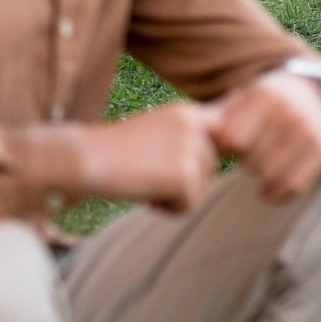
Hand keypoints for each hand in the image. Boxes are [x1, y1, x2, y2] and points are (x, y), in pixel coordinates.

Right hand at [77, 102, 221, 212]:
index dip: (231, 139)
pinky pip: (189, 205)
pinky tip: (145, 195)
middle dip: (186, 180)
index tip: (238, 143)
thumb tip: (218, 154)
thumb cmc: (111, 152)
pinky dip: (168, 209)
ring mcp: (188, 149)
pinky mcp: (183, 175)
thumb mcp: (153, 133)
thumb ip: (184, 138)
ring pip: (201, 187)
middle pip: (210, 166)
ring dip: (176, 196)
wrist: (81, 160)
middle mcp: (191, 125)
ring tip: (144, 183)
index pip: (225, 123)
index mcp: (184, 112)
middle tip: (150, 176)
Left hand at [210, 71, 320, 203]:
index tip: (229, 146)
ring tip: (258, 169)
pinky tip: (268, 191)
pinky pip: (295, 185)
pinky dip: (277, 195)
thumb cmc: (268, 99)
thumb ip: (219, 115)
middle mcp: (288, 110)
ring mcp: (308, 130)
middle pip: (251, 161)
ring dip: (260, 178)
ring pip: (271, 175)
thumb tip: (192, 136)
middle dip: (244, 163)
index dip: (226, 148)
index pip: (232, 140)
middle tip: (247, 157)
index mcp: (263, 94)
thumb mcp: (244, 96)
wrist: (315, 91)